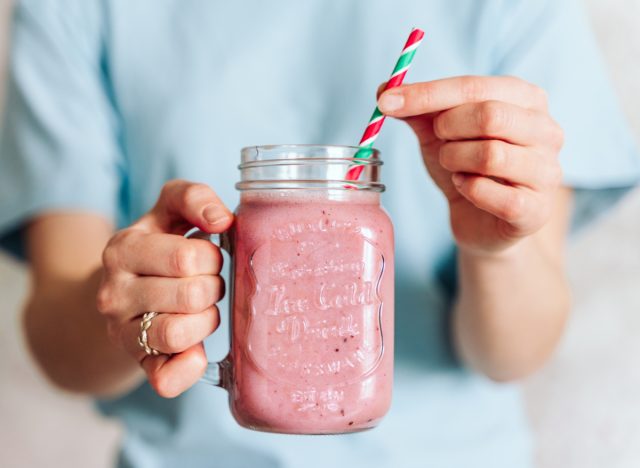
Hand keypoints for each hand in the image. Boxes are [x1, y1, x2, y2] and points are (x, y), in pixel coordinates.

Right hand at [96, 180, 232, 396]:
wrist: (122, 291)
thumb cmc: (159, 247)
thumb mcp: (169, 211)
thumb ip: (193, 198)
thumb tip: (221, 220)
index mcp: (123, 249)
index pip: (187, 257)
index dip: (212, 257)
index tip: (208, 256)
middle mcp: (114, 292)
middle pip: (191, 295)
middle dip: (214, 287)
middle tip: (208, 284)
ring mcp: (121, 332)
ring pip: (179, 334)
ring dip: (206, 321)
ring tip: (202, 309)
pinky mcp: (137, 364)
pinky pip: (166, 379)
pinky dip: (189, 367)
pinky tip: (198, 350)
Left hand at [378, 76, 563, 254]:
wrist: (482, 222)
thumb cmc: (467, 167)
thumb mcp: (439, 133)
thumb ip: (418, 110)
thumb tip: (384, 89)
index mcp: (526, 99)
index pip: (474, 86)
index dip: (426, 93)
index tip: (386, 102)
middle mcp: (547, 130)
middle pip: (490, 116)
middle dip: (447, 128)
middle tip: (438, 140)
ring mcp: (547, 171)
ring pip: (491, 155)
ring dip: (454, 160)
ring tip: (453, 166)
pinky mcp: (536, 210)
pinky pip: (493, 194)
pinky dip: (467, 189)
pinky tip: (465, 187)